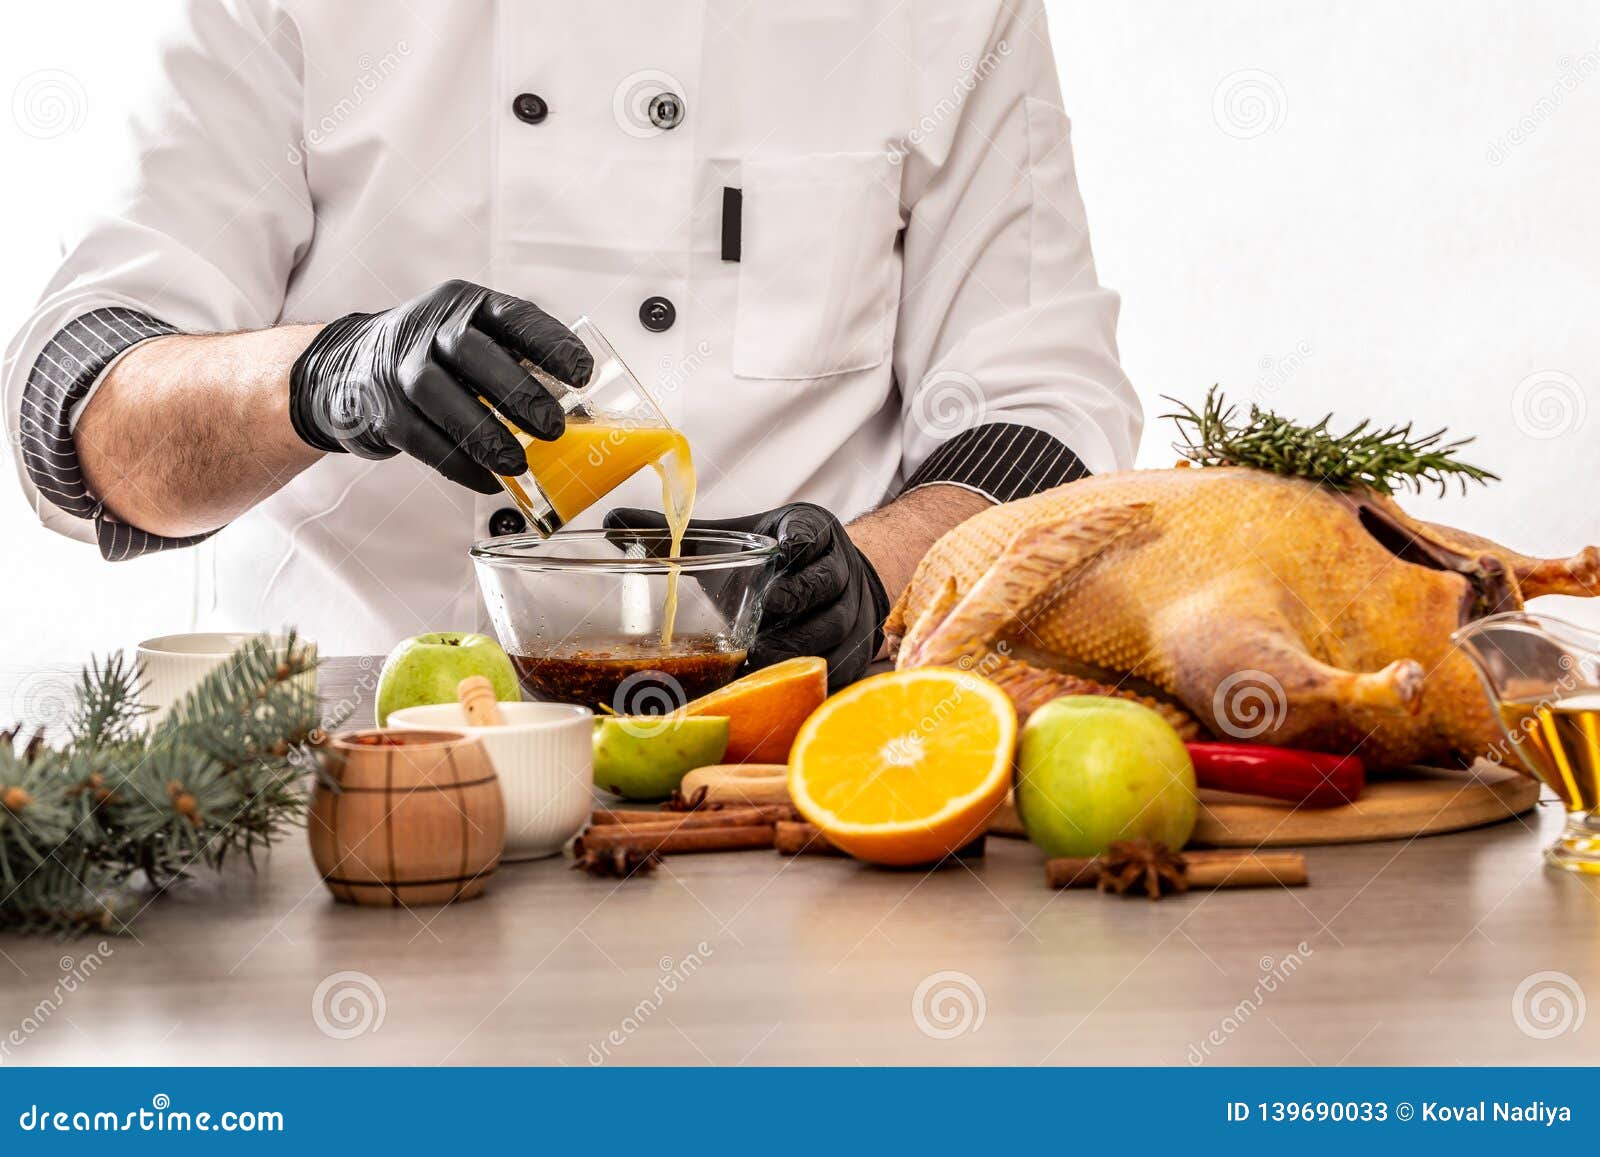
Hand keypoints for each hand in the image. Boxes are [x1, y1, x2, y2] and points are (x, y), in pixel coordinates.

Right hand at [288, 280, 591, 492]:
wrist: (354, 365)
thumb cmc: (438, 356)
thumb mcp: (476, 339)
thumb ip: (520, 363)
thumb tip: (583, 414)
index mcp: (467, 305)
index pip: (513, 316)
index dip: (550, 344)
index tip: (583, 375)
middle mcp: (430, 328)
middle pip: (472, 351)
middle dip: (516, 391)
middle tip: (553, 427)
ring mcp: (400, 367)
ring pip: (439, 395)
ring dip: (483, 433)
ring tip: (517, 463)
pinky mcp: (383, 408)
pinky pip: (420, 438)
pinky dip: (458, 463)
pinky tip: (488, 480)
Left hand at [604, 503, 890, 690]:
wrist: (834, 579)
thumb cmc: (771, 561)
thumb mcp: (734, 538)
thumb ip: (680, 533)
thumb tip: (610, 523)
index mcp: (811, 531)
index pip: (809, 532)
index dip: (795, 542)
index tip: (778, 549)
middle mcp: (841, 569)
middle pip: (821, 588)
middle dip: (788, 607)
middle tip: (751, 628)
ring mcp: (855, 612)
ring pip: (832, 633)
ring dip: (793, 650)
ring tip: (754, 666)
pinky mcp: (859, 652)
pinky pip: (840, 671)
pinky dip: (809, 684)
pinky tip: (777, 695)